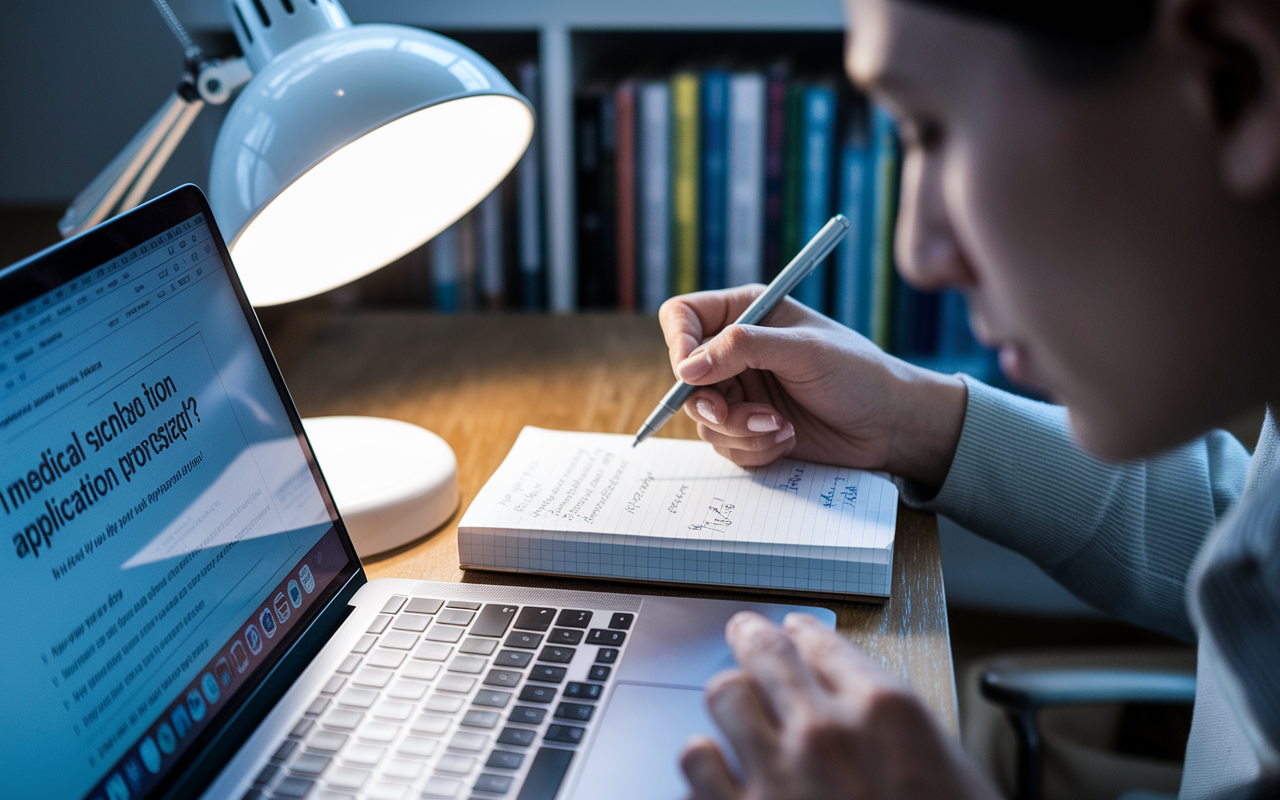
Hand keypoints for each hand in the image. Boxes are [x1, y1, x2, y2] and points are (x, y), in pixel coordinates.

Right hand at [658, 286, 966, 488]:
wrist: (891, 425)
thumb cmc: (858, 374)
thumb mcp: (804, 351)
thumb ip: (743, 349)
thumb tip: (687, 367)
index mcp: (746, 312)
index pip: (683, 317)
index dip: (678, 344)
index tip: (692, 374)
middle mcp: (736, 351)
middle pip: (685, 377)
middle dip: (712, 403)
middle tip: (738, 415)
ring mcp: (741, 391)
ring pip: (703, 417)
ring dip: (738, 430)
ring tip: (780, 428)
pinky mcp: (750, 427)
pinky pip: (724, 443)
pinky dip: (751, 447)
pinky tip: (787, 438)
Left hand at [680, 612, 999, 799]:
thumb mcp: (951, 774)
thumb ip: (901, 729)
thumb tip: (862, 700)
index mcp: (884, 712)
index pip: (825, 644)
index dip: (804, 633)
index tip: (795, 631)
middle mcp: (824, 732)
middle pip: (766, 654)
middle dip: (752, 637)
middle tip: (743, 631)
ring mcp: (775, 775)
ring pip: (724, 695)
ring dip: (729, 696)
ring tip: (730, 699)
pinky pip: (695, 760)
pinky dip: (703, 756)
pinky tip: (714, 761)